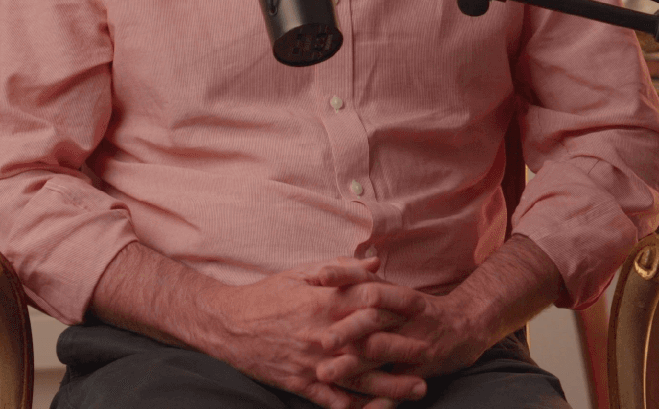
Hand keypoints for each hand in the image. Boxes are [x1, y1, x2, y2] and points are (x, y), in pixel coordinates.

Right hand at [202, 256, 429, 408]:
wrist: (229, 324)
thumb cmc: (267, 294)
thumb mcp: (301, 272)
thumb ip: (340, 270)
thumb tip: (375, 264)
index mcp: (323, 302)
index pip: (368, 304)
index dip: (396, 308)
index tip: (420, 310)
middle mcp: (321, 333)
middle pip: (371, 343)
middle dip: (403, 349)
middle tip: (429, 353)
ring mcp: (313, 362)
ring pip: (359, 377)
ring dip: (391, 385)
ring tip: (417, 388)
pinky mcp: (301, 384)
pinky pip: (334, 400)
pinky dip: (357, 407)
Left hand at [315, 286, 487, 394]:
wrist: (465, 327)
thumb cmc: (417, 309)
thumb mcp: (393, 289)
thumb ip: (361, 279)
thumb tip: (320, 272)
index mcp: (396, 294)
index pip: (368, 280)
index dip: (344, 277)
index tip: (318, 278)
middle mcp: (405, 317)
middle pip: (373, 319)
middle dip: (346, 330)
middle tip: (321, 339)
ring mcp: (414, 344)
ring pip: (380, 354)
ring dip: (352, 365)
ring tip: (324, 374)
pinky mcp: (420, 371)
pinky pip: (397, 387)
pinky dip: (378, 400)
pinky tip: (359, 408)